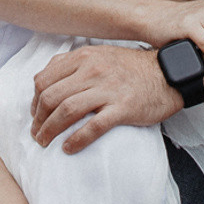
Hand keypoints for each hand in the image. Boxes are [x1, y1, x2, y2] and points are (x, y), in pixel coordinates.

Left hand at [31, 45, 173, 152]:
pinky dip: (76, 139)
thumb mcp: (100, 55)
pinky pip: (93, 126)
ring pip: (66, 111)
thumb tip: (45, 81)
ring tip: (45, 142)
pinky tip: (68, 148)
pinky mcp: (123, 108)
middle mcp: (93, 70)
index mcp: (84, 57)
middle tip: (37, 133)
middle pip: (50, 97)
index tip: (35, 115)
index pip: (44, 79)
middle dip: (38, 119)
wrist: (169, 74)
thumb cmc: (132, 68)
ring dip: (50, 130)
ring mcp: (108, 89)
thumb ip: (73, 64)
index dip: (34, 101)